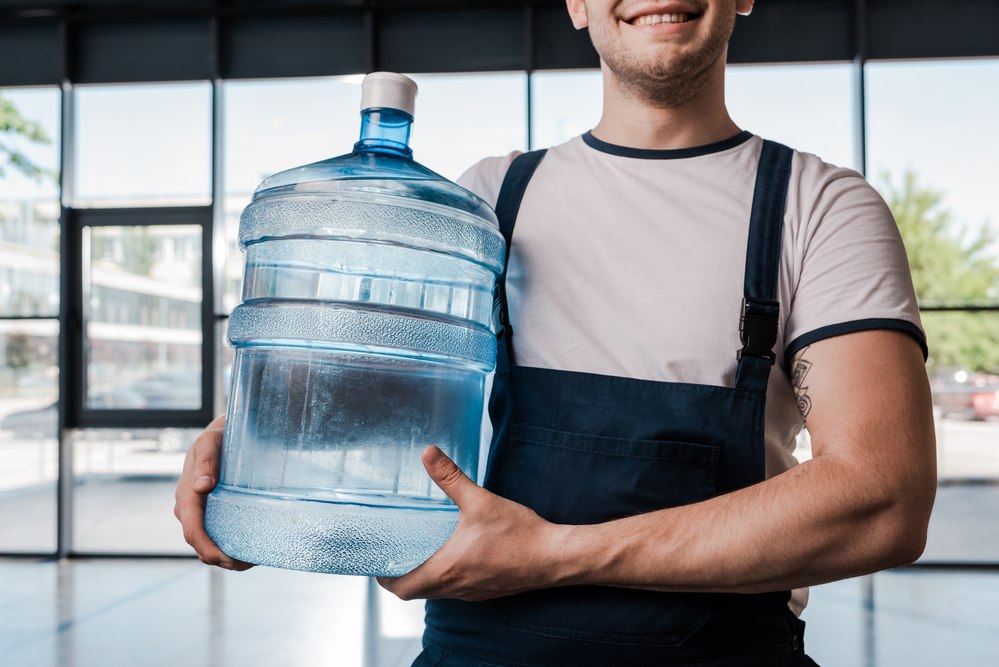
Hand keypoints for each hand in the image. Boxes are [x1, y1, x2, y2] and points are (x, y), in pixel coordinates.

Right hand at [173, 415, 252, 570]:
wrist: (224, 435)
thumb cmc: (218, 438)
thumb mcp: (211, 442)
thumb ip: (206, 461)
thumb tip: (202, 486)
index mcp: (186, 497)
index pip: (192, 531)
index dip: (208, 549)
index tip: (228, 559)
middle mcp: (189, 510)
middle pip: (201, 544)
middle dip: (220, 559)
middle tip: (247, 564)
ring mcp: (201, 514)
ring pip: (209, 544)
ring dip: (226, 558)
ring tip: (251, 561)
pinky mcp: (212, 514)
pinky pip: (218, 536)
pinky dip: (231, 547)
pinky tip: (250, 551)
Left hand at [377, 446, 568, 600]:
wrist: (555, 557)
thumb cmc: (519, 534)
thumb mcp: (481, 501)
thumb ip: (451, 478)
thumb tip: (428, 453)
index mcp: (447, 570)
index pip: (402, 587)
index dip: (384, 577)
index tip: (377, 560)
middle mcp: (456, 588)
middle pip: (416, 590)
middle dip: (401, 573)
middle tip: (395, 550)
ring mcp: (472, 593)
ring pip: (437, 591)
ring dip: (424, 574)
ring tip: (419, 549)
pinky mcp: (487, 591)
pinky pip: (456, 588)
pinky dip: (446, 575)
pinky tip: (453, 554)